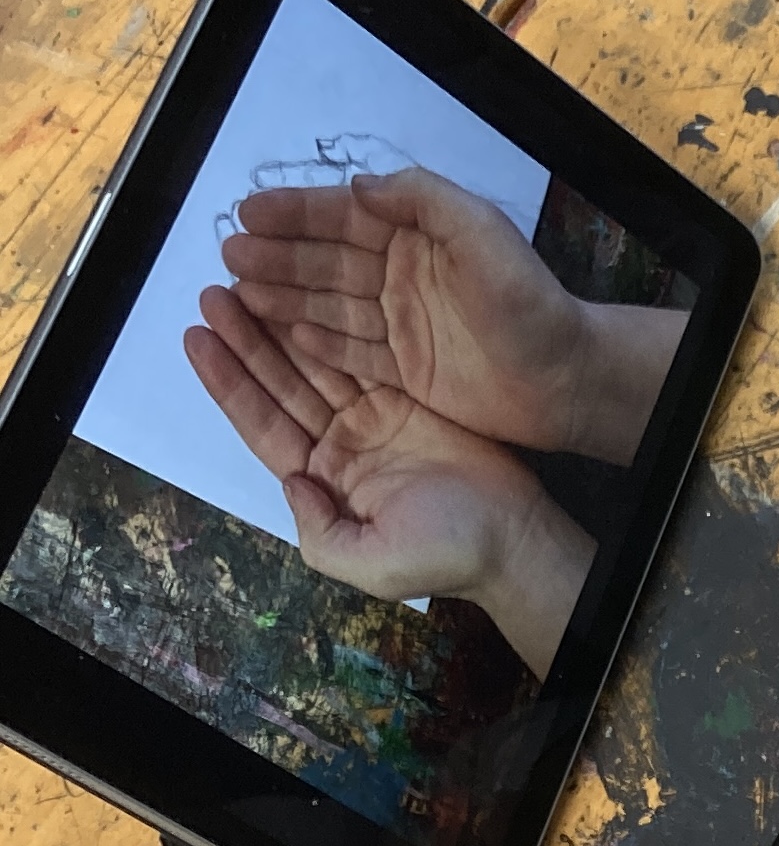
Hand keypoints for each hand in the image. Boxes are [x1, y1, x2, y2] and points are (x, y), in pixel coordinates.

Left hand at [186, 284, 593, 677]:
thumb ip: (318, 531)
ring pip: (314, 364)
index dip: (228, 383)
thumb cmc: (447, 555)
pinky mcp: (409, 397)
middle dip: (245, 341)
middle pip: (281, 386)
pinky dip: (329, 326)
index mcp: (325, 483)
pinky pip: (360, 355)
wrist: (516, 537)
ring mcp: (375, 419)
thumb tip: (293, 482)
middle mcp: (342, 447)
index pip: (264, 426)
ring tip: (241, 282)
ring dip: (277, 326)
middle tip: (212, 294)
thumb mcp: (368, 563)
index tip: (196, 339)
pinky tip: (300, 296)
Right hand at [221, 169, 683, 465]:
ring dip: (285, 296)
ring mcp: (402, 323)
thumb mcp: (479, 231)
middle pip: (327, 261)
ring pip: (330, 304)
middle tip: (229, 254)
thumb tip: (358, 185)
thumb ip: (421, 199)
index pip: (344, 217)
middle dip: (277, 255)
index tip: (248, 211)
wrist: (564, 376)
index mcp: (417, 235)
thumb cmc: (528, 301)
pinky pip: (352, 351)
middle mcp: (402, 276)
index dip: (295, 212)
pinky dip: (317, 341)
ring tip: (238, 290)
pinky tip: (282, 332)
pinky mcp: (407, 369)